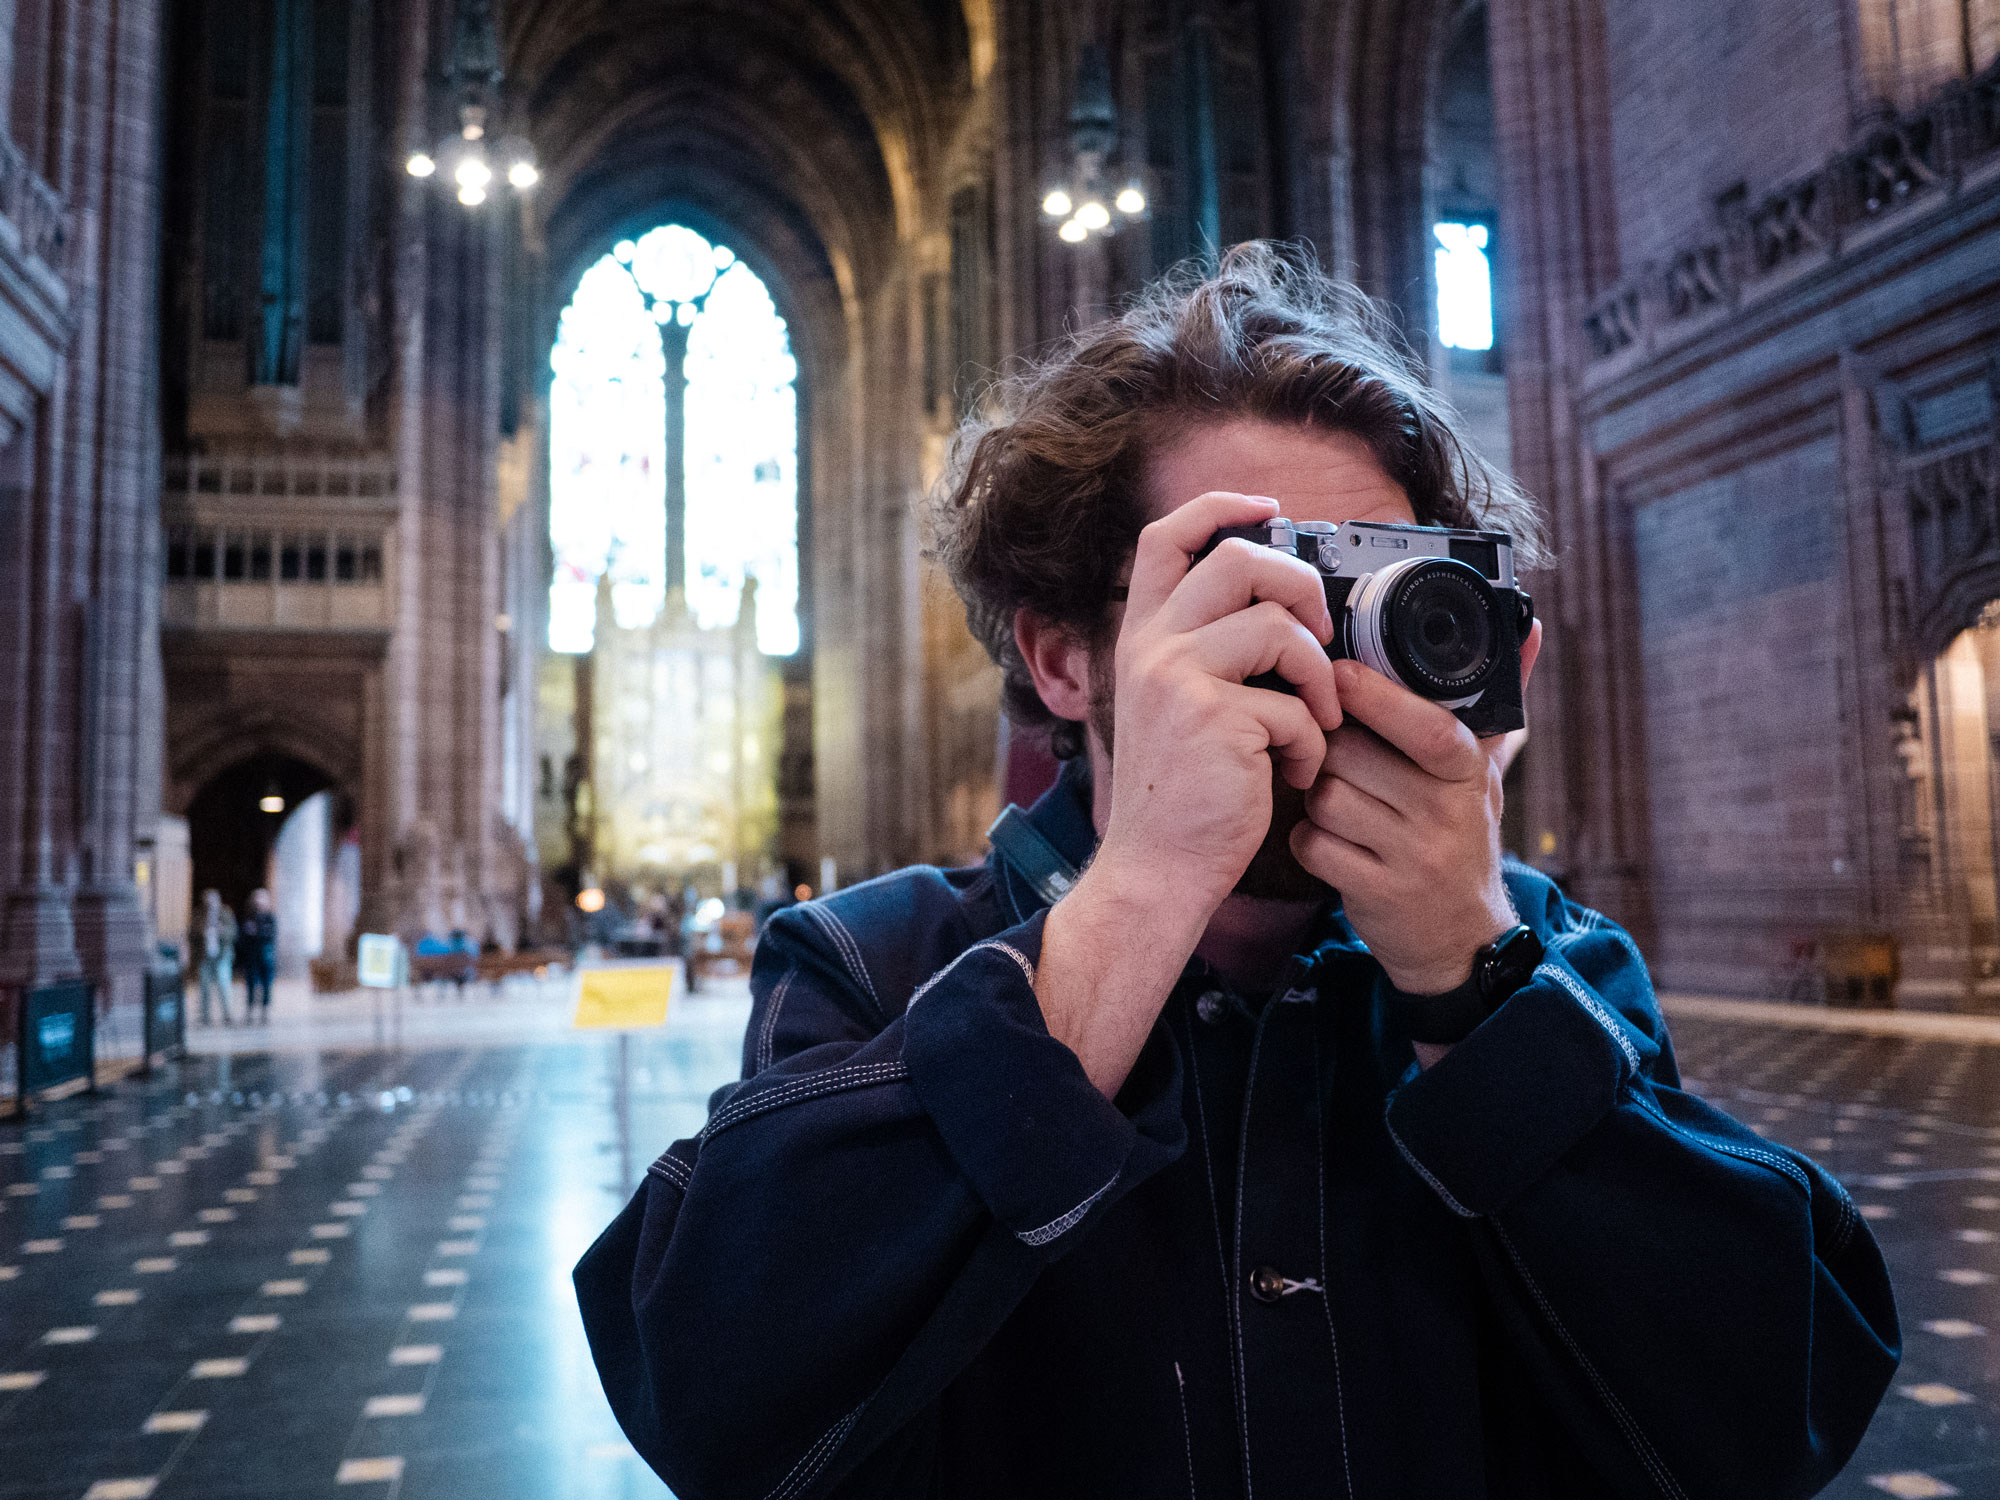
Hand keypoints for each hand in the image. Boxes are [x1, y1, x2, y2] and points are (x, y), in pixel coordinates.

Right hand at [1037, 491, 1343, 1095]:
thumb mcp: (1173, 707)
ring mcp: (1178, 678)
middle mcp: (1151, 647)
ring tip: (1317, 721)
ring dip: (1318, 676)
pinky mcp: (1215, 718)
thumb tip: (1281, 609)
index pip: (1166, 538)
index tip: (1269, 508)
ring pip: (1279, 629)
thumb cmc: (1180, 797)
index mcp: (1140, 637)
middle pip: (1239, 559)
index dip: (1219, 507)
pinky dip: (1311, 743)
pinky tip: (1294, 773)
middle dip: (1300, 587)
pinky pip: (1294, 705)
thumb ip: (1206, 653)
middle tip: (1320, 635)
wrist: (1156, 869)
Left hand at [1289, 621, 1541, 996]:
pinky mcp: (1375, 893)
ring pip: (1327, 796)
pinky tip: (1329, 839)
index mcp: (1469, 773)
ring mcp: (1410, 857)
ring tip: (1338, 798)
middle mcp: (1445, 814)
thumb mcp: (1484, 773)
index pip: (1426, 726)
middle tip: (1331, 749)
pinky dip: (1310, 839)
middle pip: (1354, 754)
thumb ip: (1497, 703)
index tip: (1338, 670)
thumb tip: (1527, 628)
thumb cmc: (1462, 839)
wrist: (1462, 941)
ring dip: (1317, 795)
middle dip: (1330, 747)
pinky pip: (1314, 845)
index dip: (1377, 696)